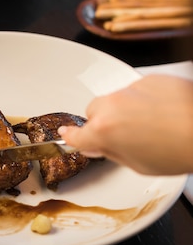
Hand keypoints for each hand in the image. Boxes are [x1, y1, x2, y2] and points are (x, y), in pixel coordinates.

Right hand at [58, 75, 192, 175]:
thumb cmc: (178, 151)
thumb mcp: (138, 166)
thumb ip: (113, 152)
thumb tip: (103, 146)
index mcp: (104, 131)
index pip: (77, 135)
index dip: (71, 137)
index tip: (66, 134)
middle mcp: (112, 105)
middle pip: (94, 112)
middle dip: (102, 123)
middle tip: (122, 136)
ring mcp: (130, 89)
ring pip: (115, 99)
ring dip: (123, 110)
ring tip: (149, 125)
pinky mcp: (149, 79)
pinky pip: (136, 90)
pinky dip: (143, 100)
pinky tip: (160, 113)